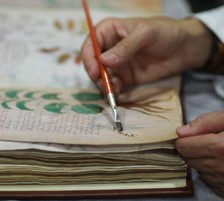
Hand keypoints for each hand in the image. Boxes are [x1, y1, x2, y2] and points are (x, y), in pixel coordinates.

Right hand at [81, 16, 211, 93]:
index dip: (89, 58)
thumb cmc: (165, 33)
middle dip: (95, 75)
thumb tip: (104, 61)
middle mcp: (109, 48)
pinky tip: (117, 95)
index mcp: (109, 31)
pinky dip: (113, 92)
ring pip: (101, 77)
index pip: (91, 43)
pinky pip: (113, 86)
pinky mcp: (125, 77)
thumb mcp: (145, 34)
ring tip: (111, 92)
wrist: (184, 49)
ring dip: (103, 85)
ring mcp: (116, 64)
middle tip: (103, 85)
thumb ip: (125, 47)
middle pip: (93, 62)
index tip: (95, 71)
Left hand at [176, 111, 223, 196]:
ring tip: (220, 152)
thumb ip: (206, 122)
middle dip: (193, 149)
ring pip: (198, 170)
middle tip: (208, 141)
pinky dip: (213, 172)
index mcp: (220, 147)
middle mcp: (221, 167)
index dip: (185, 139)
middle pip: (188, 159)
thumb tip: (182, 132)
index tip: (191, 136)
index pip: (183, 146)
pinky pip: (210, 181)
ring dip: (203, 161)